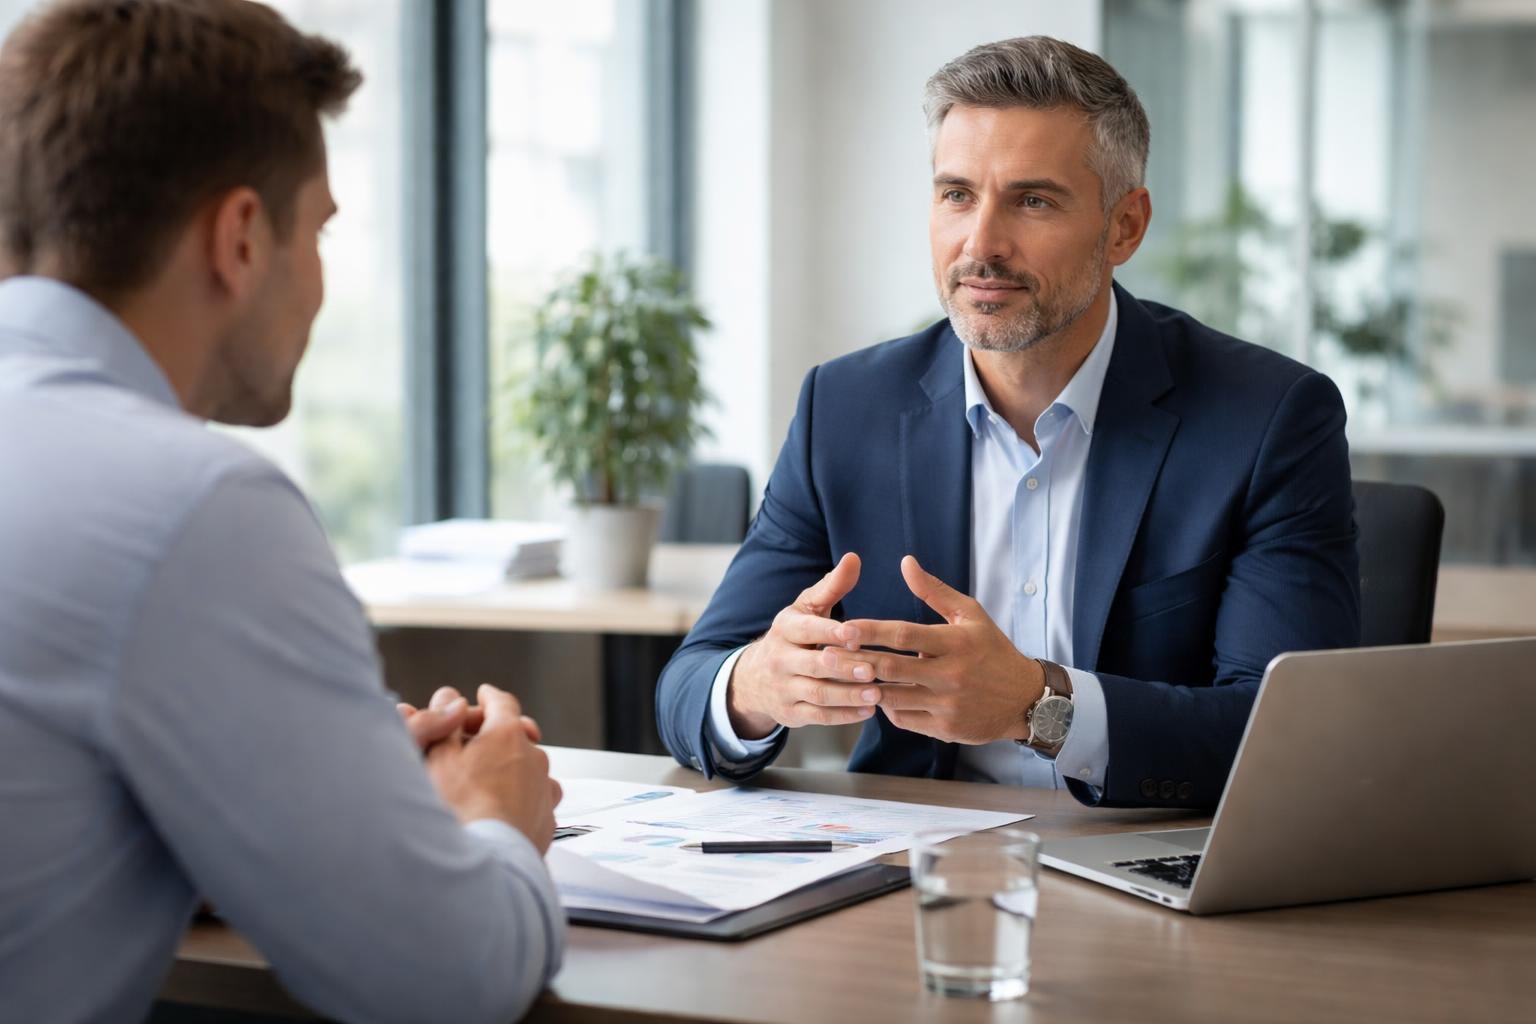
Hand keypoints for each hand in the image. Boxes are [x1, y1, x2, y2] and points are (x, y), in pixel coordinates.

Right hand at [421, 684, 561, 851]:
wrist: (485, 861)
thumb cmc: (459, 810)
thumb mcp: (439, 758)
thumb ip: (444, 723)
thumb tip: (448, 696)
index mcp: (508, 735)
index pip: (502, 703)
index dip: (489, 697)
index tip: (484, 694)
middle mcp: (535, 758)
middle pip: (516, 737)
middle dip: (496, 738)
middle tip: (472, 746)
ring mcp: (545, 790)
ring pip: (529, 770)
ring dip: (511, 770)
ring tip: (485, 784)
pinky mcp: (547, 819)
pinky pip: (535, 799)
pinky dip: (521, 799)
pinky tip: (501, 811)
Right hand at [726, 552, 882, 737]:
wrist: (756, 677)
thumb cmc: (796, 635)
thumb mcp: (807, 608)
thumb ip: (832, 586)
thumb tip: (854, 558)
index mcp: (785, 628)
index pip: (806, 629)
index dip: (829, 632)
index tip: (855, 634)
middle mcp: (780, 658)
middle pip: (813, 665)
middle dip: (843, 668)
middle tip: (873, 669)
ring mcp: (784, 688)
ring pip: (816, 693)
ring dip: (847, 695)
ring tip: (876, 694)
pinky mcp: (790, 713)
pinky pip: (818, 716)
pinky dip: (843, 715)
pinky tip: (868, 711)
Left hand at [846, 556, 1045, 744]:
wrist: (1026, 699)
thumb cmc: (993, 651)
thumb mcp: (970, 615)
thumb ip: (934, 591)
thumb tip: (905, 562)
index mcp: (956, 642)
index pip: (904, 635)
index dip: (871, 631)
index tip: (844, 627)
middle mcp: (951, 674)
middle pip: (892, 668)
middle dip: (856, 662)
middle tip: (825, 655)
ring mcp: (947, 705)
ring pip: (893, 698)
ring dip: (865, 687)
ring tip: (839, 677)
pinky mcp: (946, 729)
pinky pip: (904, 720)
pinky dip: (886, 708)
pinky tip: (873, 695)